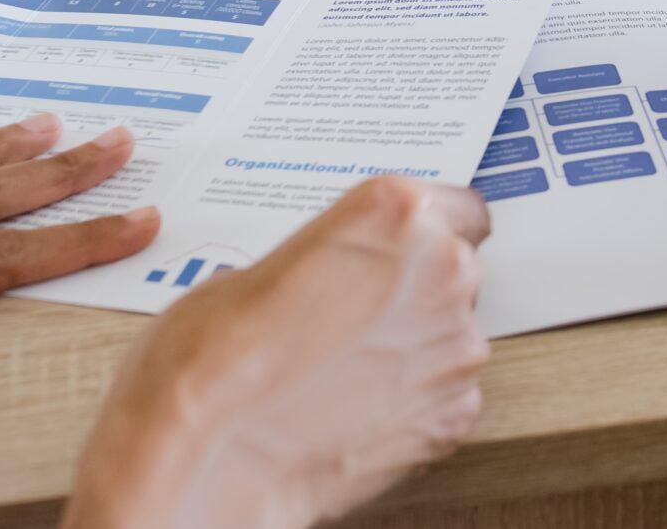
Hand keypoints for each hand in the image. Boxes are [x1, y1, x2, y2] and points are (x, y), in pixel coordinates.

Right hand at [65, 176, 491, 528]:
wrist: (208, 460)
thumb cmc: (211, 362)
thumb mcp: (257, 271)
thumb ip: (324, 262)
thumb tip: (327, 279)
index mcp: (396, 215)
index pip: (458, 207)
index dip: (428, 237)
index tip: (407, 253)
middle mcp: (441, 273)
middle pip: (454, 272)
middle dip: (413, 293)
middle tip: (354, 320)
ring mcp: (455, 349)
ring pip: (452, 337)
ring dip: (414, 350)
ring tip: (344, 372)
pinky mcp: (453, 417)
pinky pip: (448, 397)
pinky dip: (415, 404)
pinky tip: (357, 409)